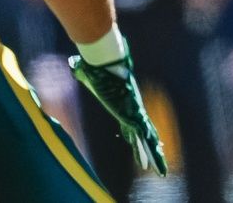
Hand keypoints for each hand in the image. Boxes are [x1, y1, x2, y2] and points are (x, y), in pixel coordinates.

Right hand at [68, 50, 167, 175]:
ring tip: (161, 172)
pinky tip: (149, 164)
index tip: (138, 142)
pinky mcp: (132, 114)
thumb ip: (81, 71)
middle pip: (142, 134)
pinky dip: (147, 152)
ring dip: (153, 157)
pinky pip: (141, 137)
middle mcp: (132, 109)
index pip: (130, 124)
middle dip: (150, 150)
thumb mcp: (87, 72)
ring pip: (147, 139)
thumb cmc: (96, 66)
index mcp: (123, 104)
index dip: (134, 135)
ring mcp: (134, 112)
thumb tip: (72, 64)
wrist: (106, 60)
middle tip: (156, 162)